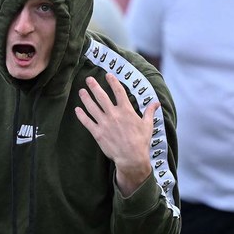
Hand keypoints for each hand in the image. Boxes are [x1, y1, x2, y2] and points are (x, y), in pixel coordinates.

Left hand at [75, 73, 158, 194]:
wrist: (131, 158)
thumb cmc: (141, 142)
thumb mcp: (147, 125)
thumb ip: (149, 112)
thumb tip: (157, 102)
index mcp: (126, 110)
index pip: (118, 91)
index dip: (112, 82)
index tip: (108, 75)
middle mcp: (114, 114)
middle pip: (101, 96)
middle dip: (94, 86)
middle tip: (88, 79)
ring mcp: (104, 123)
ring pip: (92, 107)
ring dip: (86, 98)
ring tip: (81, 91)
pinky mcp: (98, 133)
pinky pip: (87, 122)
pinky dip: (81, 115)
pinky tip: (77, 109)